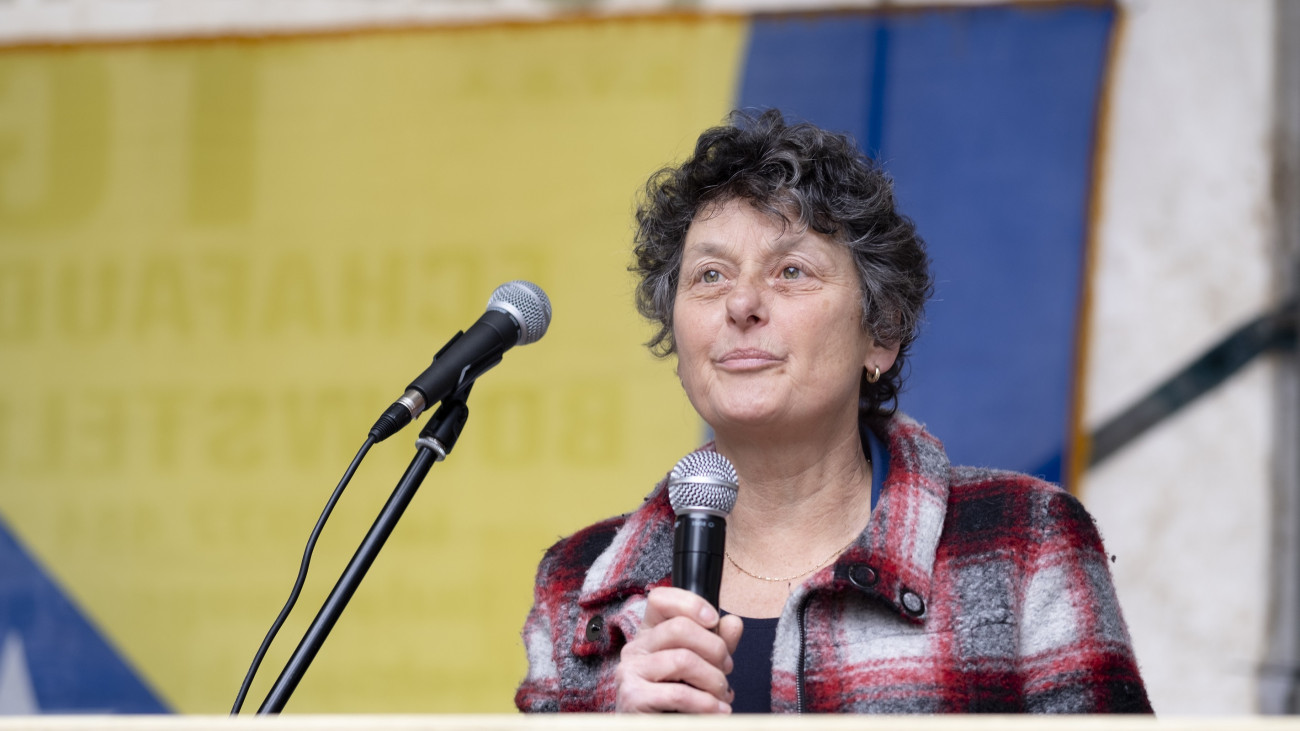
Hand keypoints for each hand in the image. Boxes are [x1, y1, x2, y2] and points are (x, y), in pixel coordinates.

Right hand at [614, 586, 743, 712]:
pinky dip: (706, 704)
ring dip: (714, 680)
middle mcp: (635, 648)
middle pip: (679, 628)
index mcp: (649, 633)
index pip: (660, 599)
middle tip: (727, 669)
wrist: (657, 730)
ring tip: (723, 695)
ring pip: (682, 660)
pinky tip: (717, 711)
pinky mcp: (633, 697)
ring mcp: (630, 671)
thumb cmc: (680, 700)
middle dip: (715, 648)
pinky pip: (678, 693)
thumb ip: (718, 643)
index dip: (691, 603)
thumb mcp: (703, 665)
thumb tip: (733, 622)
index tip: (714, 621)